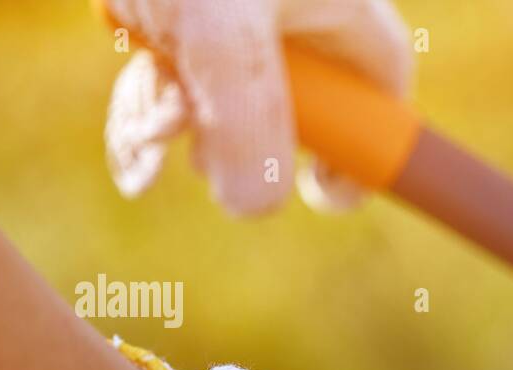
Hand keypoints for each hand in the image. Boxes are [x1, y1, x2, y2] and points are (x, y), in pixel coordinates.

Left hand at [104, 0, 412, 214]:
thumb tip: (254, 207)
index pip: (382, 97)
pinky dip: (153, 100)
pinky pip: (178, 74)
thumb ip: (248, 121)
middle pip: (294, 110)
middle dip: (241, 145)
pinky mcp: (179, 7)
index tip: (320, 192)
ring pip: (226, 98)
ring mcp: (234, 8)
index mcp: (338, 6)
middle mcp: (294, 9)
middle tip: (200, 158)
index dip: (365, 153)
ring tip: (145, 120)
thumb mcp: (218, 26)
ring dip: (184, 126)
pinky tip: (130, 113)